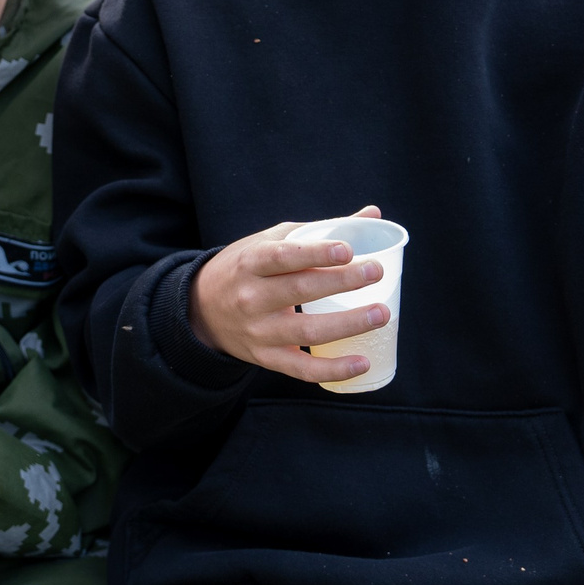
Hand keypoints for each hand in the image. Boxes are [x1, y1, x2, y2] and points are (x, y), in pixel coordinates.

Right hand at [188, 210, 388, 385]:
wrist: (202, 309)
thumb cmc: (247, 267)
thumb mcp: (271, 241)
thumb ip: (319, 231)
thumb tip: (373, 214)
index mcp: (251, 262)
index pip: (283, 256)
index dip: (315, 253)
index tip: (347, 249)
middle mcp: (251, 297)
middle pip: (299, 291)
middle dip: (341, 281)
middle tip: (376, 272)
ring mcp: (258, 331)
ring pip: (305, 332)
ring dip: (347, 324)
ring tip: (381, 314)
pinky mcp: (266, 358)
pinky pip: (302, 369)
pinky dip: (333, 370)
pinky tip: (362, 362)